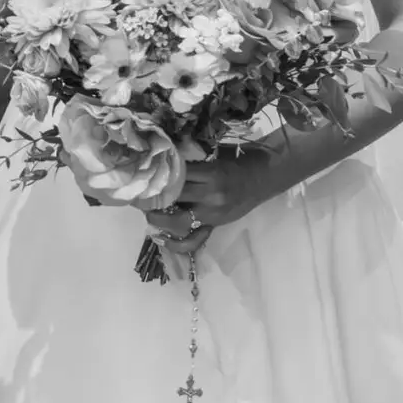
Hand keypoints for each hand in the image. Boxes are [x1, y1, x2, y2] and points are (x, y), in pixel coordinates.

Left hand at [139, 150, 292, 255]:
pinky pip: (194, 240)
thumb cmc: (236, 163)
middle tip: (140, 194)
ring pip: (179, 221)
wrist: (262, 179)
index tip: (144, 175)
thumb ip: (191, 164)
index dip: (158, 176)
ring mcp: (213, 214)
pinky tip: (161, 240)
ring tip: (147, 214)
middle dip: (154, 196)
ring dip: (159, 219)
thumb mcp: (214, 158)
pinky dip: (176, 244)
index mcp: (211, 173)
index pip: (177, 175)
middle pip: (175, 197)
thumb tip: (162, 164)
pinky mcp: (215, 226)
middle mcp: (211, 195)